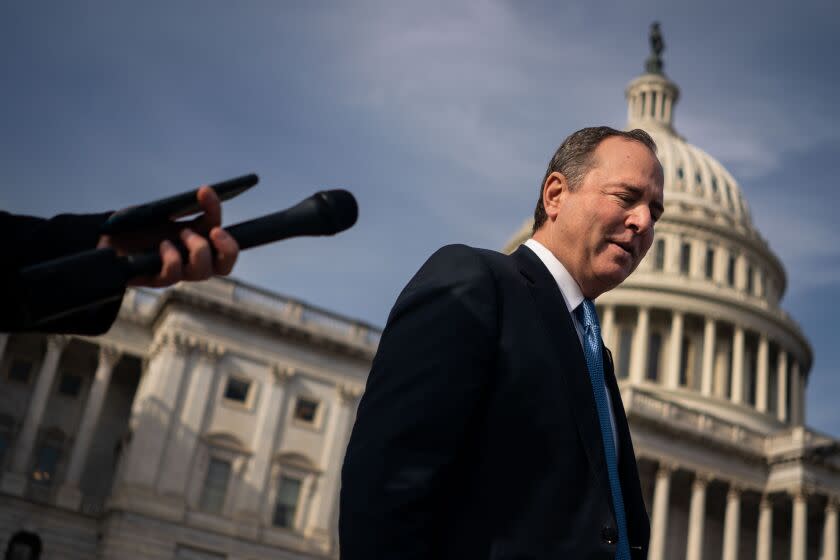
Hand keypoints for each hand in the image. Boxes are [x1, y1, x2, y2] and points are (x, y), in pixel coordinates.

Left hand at [98, 186, 238, 286]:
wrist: (104, 238)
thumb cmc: (135, 224)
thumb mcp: (161, 211)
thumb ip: (185, 207)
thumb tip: (204, 194)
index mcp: (199, 242)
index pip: (224, 237)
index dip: (221, 215)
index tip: (206, 193)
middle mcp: (192, 260)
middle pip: (225, 266)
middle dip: (228, 249)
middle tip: (215, 231)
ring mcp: (176, 272)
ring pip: (203, 272)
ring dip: (198, 250)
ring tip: (183, 233)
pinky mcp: (155, 279)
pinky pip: (172, 276)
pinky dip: (172, 259)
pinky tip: (163, 246)